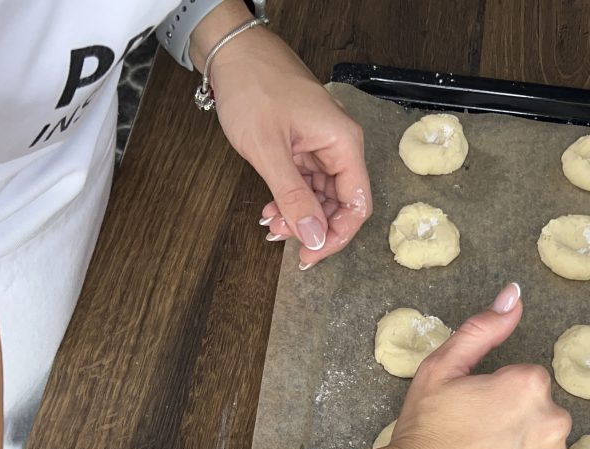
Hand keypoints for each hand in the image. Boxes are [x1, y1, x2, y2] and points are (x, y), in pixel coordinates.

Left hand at [208, 27, 370, 266]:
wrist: (232, 53)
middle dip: (314, 226)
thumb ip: (293, 197)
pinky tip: (271, 207)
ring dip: (299, 215)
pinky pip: (307, 182)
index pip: (357, 204)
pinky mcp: (306, 145)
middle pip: (342, 203)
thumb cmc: (253, 87)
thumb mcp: (269, 150)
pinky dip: (290, 199)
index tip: (311, 254)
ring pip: (322, 196)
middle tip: (283, 239)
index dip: (337, 235)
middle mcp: (340, 146)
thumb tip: (313, 236)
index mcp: (344, 144)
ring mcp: (323, 145)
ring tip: (270, 221)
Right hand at [387, 284, 589, 448]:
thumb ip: (483, 328)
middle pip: (543, 410)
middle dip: (517, 420)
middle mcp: (553, 419)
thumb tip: (514, 294)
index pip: (526, 381)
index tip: (472, 412)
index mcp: (528, 383)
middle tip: (477, 441)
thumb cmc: (423, 434)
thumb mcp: (441, 368)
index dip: (497, 394)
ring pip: (553, 443)